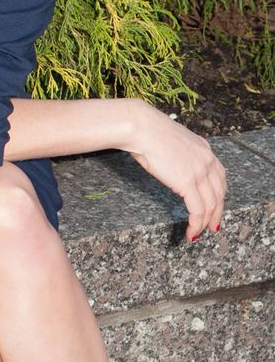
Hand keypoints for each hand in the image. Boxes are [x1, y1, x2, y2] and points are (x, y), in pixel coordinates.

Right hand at [124, 101, 226, 241]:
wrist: (141, 127)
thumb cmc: (147, 130)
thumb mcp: (172, 140)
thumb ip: (180, 153)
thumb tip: (173, 163)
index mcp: (204, 148)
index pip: (220, 177)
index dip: (219, 195)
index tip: (215, 206)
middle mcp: (207, 160)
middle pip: (220, 193)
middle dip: (217, 213)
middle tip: (212, 226)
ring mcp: (199, 171)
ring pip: (211, 205)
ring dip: (206, 223)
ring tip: (197, 233)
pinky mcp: (188, 183)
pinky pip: (197, 210)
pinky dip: (196, 225)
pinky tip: (190, 233)